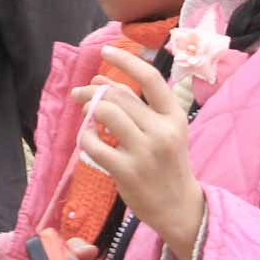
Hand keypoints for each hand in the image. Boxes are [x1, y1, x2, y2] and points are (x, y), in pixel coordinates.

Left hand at [74, 46, 204, 259]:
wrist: (179, 207)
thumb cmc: (167, 164)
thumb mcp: (165, 131)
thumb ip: (138, 107)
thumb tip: (100, 82)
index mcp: (174, 116)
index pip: (150, 79)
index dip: (125, 61)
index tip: (105, 51)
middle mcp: (162, 131)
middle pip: (119, 96)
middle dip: (93, 90)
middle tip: (80, 94)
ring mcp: (145, 152)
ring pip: (106, 113)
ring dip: (89, 109)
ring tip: (85, 115)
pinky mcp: (127, 171)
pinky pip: (95, 144)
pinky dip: (86, 137)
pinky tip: (88, 140)